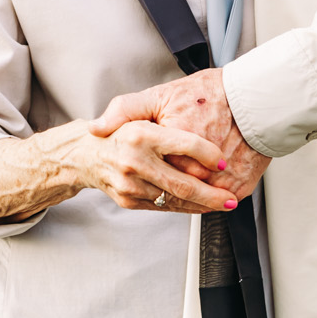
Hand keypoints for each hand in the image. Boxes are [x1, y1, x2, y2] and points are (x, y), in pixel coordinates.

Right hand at [62, 120, 240, 213]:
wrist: (85, 156)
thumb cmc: (118, 133)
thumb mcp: (133, 110)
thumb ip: (165, 114)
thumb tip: (182, 131)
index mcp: (140, 134)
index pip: (184, 145)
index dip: (208, 154)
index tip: (223, 161)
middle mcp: (134, 161)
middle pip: (182, 183)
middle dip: (212, 195)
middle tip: (231, 199)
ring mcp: (130, 184)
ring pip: (175, 200)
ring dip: (202, 205)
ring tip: (222, 204)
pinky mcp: (129, 200)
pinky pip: (163, 207)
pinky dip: (185, 208)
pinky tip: (200, 205)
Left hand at [90, 68, 269, 199]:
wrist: (254, 98)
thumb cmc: (208, 95)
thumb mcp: (159, 96)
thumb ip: (124, 111)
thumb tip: (95, 128)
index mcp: (170, 144)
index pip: (147, 172)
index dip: (139, 172)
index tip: (133, 169)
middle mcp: (196, 167)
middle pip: (169, 191)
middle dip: (159, 188)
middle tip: (155, 180)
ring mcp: (220, 181)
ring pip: (193, 201)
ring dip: (184, 198)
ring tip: (178, 186)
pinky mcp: (239, 187)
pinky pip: (217, 200)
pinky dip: (208, 197)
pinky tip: (201, 186)